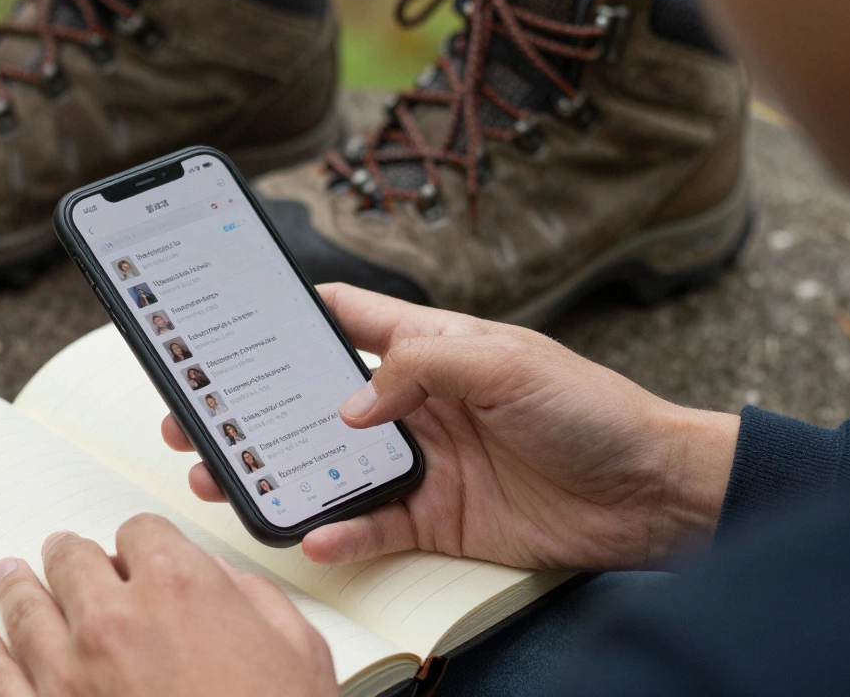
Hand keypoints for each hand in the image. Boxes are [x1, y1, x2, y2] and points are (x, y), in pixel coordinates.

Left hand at [0, 514, 337, 696]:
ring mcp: (71, 673)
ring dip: (19, 588)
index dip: (141, 542)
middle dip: (73, 556)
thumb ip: (255, 600)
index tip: (139, 552)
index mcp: (179, 588)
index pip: (141, 533)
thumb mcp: (298, 651)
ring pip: (28, 610)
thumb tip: (226, 583)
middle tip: (66, 554)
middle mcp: (115, 620)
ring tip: (9, 577)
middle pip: (74, 562)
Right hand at [163, 284, 739, 570]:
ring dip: (279, 472)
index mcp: (428, 348)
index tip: (232, 320)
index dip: (289, 316)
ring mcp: (421, 463)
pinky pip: (371, 526)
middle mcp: (414, 405)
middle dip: (256, 408)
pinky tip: (313, 533)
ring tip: (227, 476)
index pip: (344, 321)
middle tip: (199, 416)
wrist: (650, 493)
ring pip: (330, 466)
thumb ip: (419, 367)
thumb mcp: (504, 362)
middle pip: (315, 402)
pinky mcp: (435, 519)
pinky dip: (339, 532)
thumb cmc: (590, 408)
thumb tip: (350, 405)